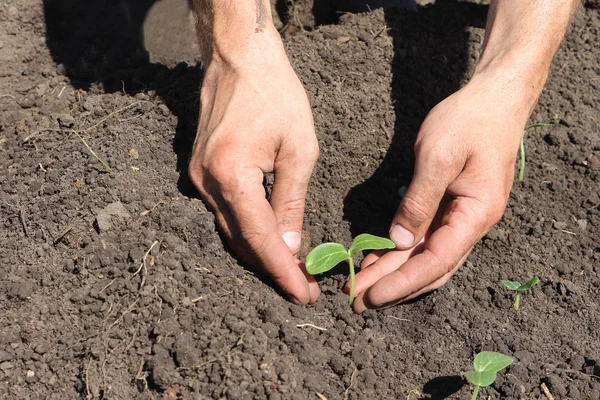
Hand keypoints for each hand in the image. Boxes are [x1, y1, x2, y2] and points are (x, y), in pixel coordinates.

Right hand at [188, 33, 319, 304]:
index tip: (302, 294)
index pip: (259, 238)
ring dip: (258, 251)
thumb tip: (290, 246)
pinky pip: (223, 211)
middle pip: (240, 241)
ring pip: (229, 229)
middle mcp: (206, 182)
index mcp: (231, 175)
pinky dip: (246, 229)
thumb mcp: (299, 149)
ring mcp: (197, 177)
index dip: (282, 271)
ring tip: (290, 269)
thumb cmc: (275, 95)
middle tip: (302, 286)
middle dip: (272, 267)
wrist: (240, 59)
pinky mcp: (199, 170)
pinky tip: (267, 238)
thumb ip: (292, 201)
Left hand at [349, 71, 536, 311]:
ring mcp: (461, 217)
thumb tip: (398, 242)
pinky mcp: (450, 207)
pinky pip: (424, 238)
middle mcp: (471, 224)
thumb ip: (419, 202)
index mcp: (476, 215)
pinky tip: (376, 260)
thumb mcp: (438, 156)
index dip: (402, 282)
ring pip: (425, 257)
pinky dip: (399, 252)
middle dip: (393, 286)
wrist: (494, 99)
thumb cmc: (469, 121)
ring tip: (361, 288)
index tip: (371, 296)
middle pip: (429, 267)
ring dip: (393, 274)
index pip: (436, 261)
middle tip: (357, 302)